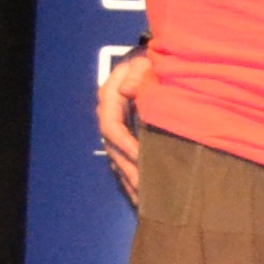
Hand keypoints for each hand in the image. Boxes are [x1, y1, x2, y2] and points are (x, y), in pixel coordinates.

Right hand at [96, 43, 151, 205]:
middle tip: (145, 188)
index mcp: (110, 97)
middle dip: (129, 169)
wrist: (154, 64)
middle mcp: (109, 115)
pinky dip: (132, 179)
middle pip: (113, 148)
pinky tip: (142, 197)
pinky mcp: (124, 138)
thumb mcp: (148, 63)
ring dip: (130, 179)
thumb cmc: (153, 63)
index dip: (125, 143)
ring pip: (117, 158)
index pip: (110, 125)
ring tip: (144, 200)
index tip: (142, 157)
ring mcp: (115, 128)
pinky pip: (123, 162)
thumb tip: (126, 90)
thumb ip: (140, 74)